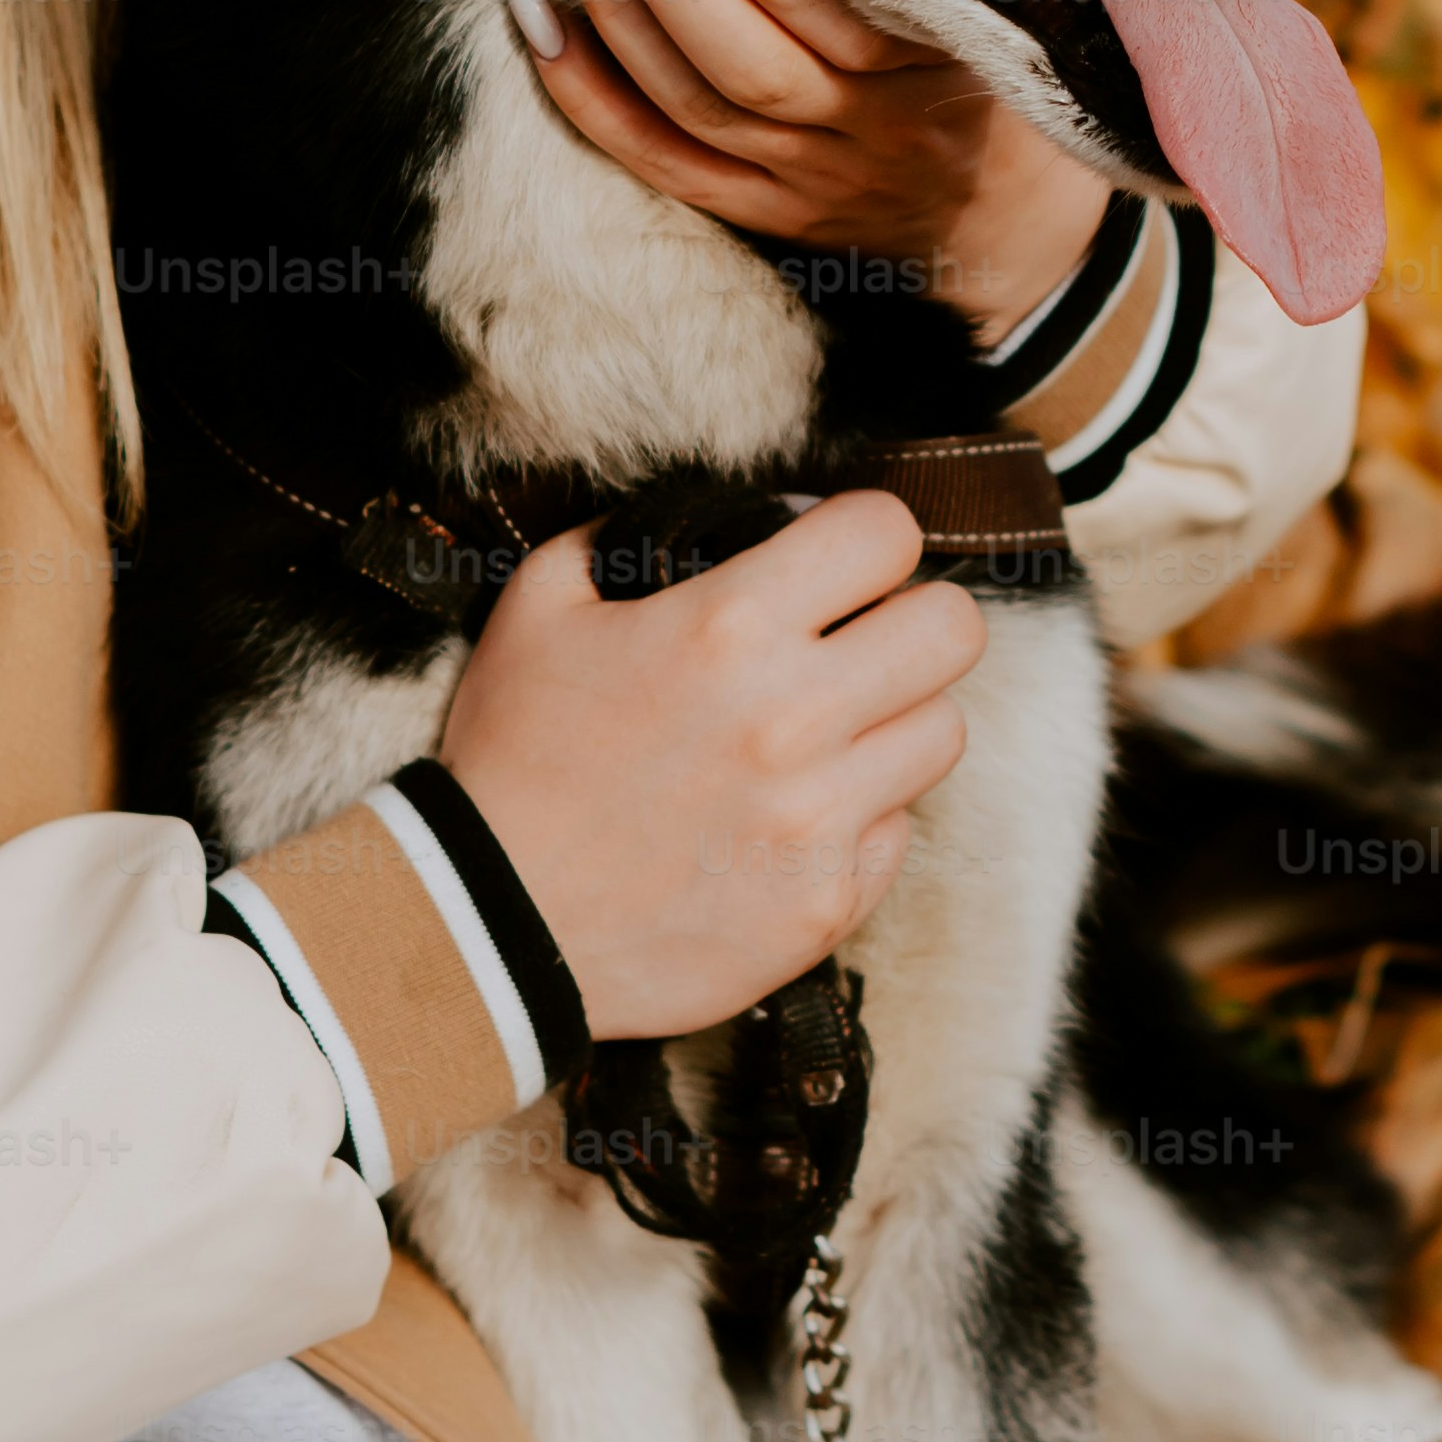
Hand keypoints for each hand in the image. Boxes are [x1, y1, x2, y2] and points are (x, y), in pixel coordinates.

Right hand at [434, 496, 982, 1038]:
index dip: (869, 537)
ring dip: (895, 721)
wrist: (487, 926)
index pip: (887, 534)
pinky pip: (899, 832)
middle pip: (954, 630)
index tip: (843, 563)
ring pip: (943, 733)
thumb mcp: (539, 608)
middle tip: (864, 641)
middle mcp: (793, 718)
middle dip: (913, 620)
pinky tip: (793, 818)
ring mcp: (818, 819)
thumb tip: (709, 515)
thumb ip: (626, 537)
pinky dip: (861, 818)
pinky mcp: (826, 903)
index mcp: (728, 627)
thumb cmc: (511, 761)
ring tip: (831, 734)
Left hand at [517, 0, 1116, 345]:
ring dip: (614, 7)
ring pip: (692, 103)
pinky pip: (659, 160)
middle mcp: (862, 134)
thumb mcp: (1002, 2)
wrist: (1014, 232)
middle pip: (744, 61)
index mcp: (932, 71)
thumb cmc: (997, 78)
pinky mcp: (761, 212)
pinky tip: (535, 20)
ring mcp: (804, 181)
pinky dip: (587, 96)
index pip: (835, 5)